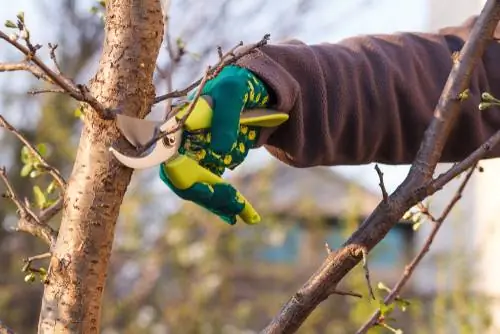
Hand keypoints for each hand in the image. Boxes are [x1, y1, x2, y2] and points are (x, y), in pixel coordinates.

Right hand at [159, 65, 270, 224]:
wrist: (252, 87)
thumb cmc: (237, 84)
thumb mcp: (235, 92)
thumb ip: (226, 117)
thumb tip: (220, 148)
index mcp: (180, 125)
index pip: (170, 160)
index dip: (182, 180)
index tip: (205, 194)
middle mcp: (183, 142)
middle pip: (185, 179)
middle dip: (208, 197)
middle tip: (234, 209)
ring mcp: (197, 152)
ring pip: (200, 186)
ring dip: (219, 203)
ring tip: (244, 215)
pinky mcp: (211, 159)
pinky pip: (213, 184)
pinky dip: (225, 199)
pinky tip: (241, 212)